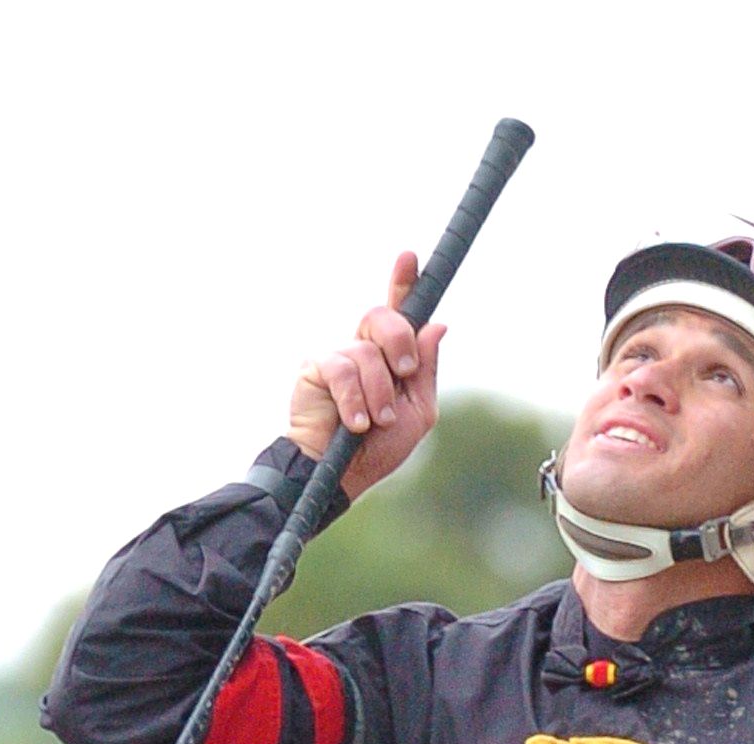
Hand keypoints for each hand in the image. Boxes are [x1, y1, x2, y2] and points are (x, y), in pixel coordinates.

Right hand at [288, 252, 446, 500]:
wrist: (342, 476)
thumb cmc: (378, 448)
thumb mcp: (417, 411)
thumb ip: (425, 370)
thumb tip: (437, 325)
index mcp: (391, 357)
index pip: (399, 312)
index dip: (403, 284)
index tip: (409, 258)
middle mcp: (364, 350)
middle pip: (383, 316)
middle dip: (399, 342)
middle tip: (403, 372)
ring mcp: (339, 357)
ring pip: (367, 351)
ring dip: (378, 393)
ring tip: (374, 422)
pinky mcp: (316, 368)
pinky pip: (343, 370)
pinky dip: (355, 401)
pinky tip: (356, 424)